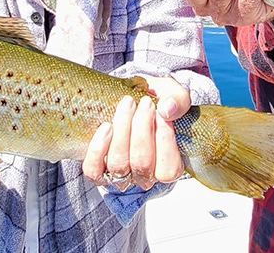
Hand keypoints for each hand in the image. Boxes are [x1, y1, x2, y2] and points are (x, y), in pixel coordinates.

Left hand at [81, 76, 188, 190]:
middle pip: (142, 164)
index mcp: (167, 167)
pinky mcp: (97, 171)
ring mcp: (120, 175)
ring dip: (122, 131)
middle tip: (144, 103)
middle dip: (142, 129)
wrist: (131, 100)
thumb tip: (167, 110)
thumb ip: (178, 101)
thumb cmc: (156, 102)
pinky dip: (98, 148)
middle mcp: (144, 176)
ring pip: (119, 164)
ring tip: (127, 105)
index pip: (168, 170)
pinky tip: (106, 126)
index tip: (161, 112)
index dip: (164, 140)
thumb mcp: (173, 95)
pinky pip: (94, 169)